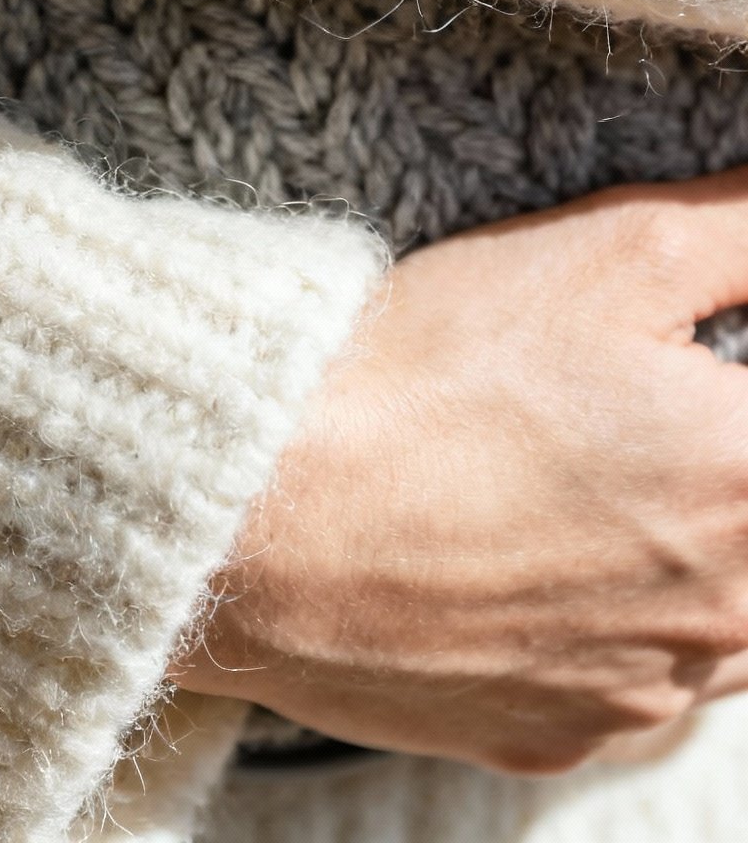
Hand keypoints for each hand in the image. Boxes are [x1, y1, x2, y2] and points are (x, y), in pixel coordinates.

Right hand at [173, 174, 747, 773]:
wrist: (262, 512)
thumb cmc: (435, 370)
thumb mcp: (617, 251)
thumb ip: (742, 227)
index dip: (720, 374)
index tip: (679, 352)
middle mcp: (728, 614)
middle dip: (706, 450)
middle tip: (606, 398)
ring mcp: (644, 693)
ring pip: (719, 616)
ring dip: (682, 545)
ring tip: (574, 468)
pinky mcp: (559, 735)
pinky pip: (626, 680)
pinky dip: (600, 618)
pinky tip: (523, 550)